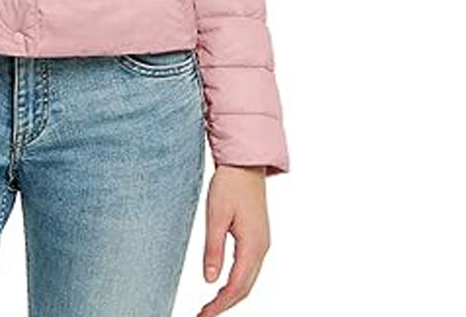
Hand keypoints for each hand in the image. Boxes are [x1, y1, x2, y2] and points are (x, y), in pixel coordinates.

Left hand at [197, 165, 269, 316]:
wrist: (245, 164)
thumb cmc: (230, 185)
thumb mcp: (216, 215)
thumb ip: (213, 249)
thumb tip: (209, 280)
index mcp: (253, 245)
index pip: (237, 286)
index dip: (221, 305)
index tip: (203, 316)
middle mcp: (261, 248)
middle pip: (245, 288)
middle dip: (225, 305)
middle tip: (203, 315)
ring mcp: (262, 244)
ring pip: (248, 280)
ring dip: (231, 296)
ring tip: (210, 306)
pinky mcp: (257, 238)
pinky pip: (249, 269)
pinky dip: (236, 283)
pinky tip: (223, 285)